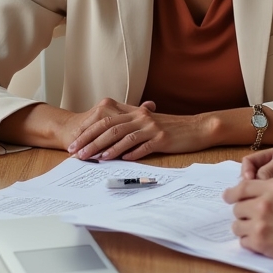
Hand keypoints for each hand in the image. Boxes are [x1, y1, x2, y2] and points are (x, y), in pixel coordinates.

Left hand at [66, 98, 212, 160]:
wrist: (197, 128)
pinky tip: (118, 160)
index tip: (76, 143)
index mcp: (136, 113)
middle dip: (90, 141)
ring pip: (122, 136)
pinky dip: (128, 153)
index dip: (89, 131)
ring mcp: (151, 127)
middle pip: (109, 128)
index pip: (106, 120)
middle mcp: (141, 117)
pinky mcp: (161, 138)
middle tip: (76, 153)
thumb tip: (108, 139)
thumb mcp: (150, 122)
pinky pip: (142, 146)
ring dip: (105, 148)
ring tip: (93, 159)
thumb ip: (131, 126)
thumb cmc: (172, 128)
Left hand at [223, 178, 272, 263]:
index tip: (229, 195)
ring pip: (237, 224)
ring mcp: (259, 223)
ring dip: (244, 227)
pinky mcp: (259, 243)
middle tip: (249, 216)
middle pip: (238, 206)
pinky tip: (260, 241)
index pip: (243, 186)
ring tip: (255, 230)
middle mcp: (264, 202)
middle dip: (243, 211)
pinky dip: (249, 241)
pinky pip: (243, 241)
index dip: (233, 192)